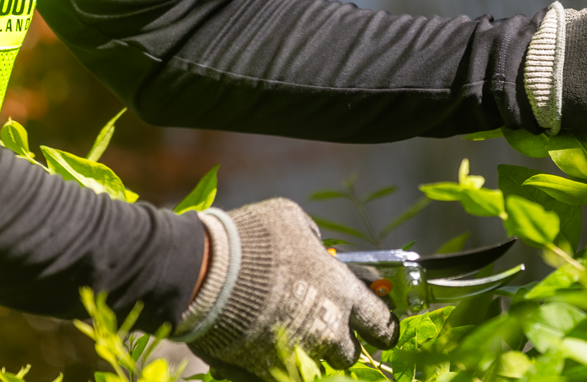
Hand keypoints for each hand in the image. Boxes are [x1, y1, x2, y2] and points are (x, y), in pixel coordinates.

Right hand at [177, 199, 398, 381]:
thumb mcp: (292, 220)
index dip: (383, 327)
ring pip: (313, 368)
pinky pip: (275, 373)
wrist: (203, 272)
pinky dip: (269, 362)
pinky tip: (254, 341)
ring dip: (306, 353)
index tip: (380, 330)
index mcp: (342, 294)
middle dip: (339, 343)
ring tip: (285, 331)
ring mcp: (293, 357)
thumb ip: (313, 240)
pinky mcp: (260, 372)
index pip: (380, 323)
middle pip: (347, 354)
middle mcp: (325, 332)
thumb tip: (317, 249)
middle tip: (321, 324)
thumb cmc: (254, 239)